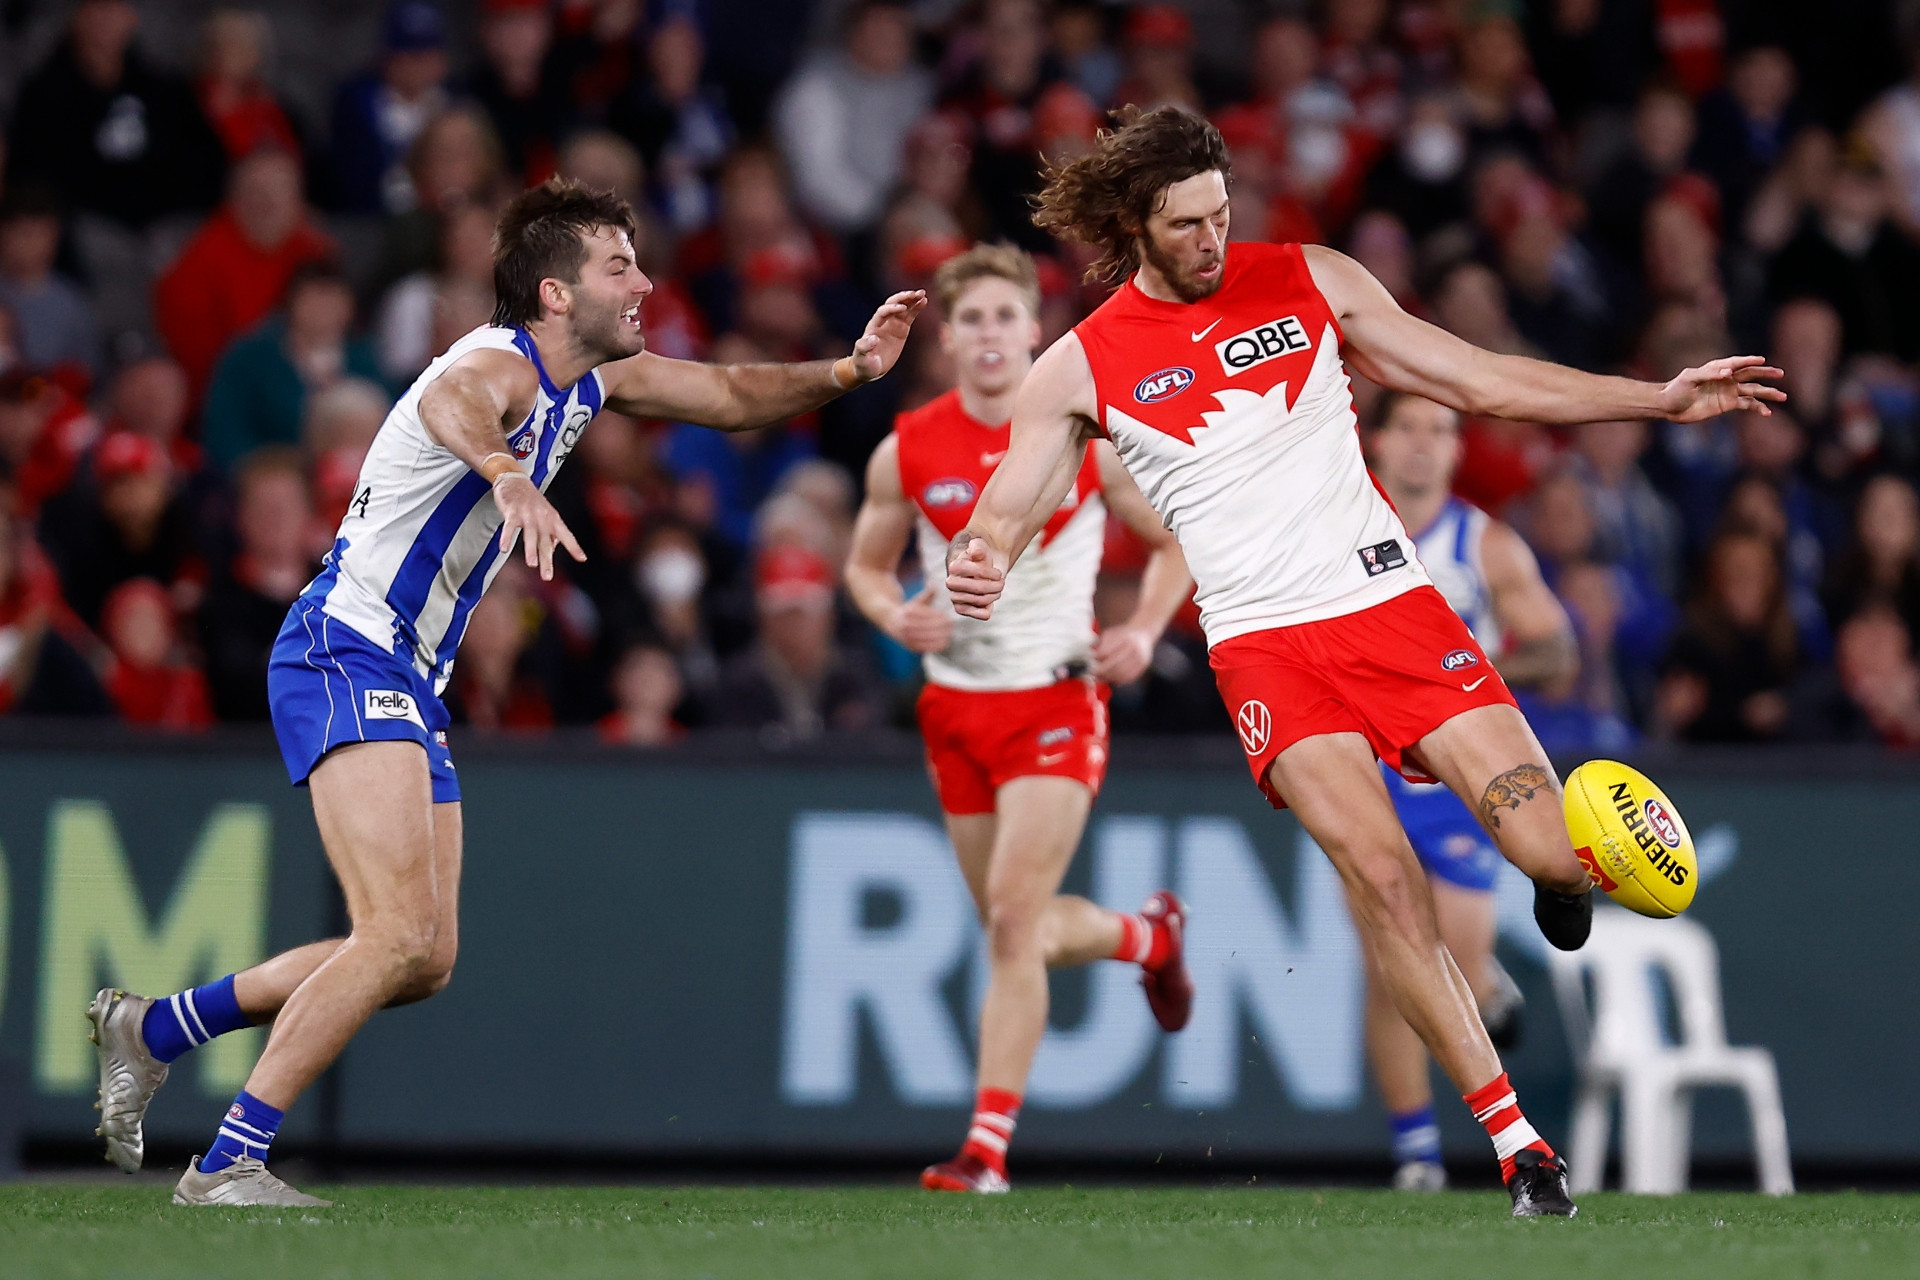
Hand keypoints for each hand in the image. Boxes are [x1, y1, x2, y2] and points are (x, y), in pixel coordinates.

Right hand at [494, 473, 584, 580]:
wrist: (514, 478)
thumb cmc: (531, 499)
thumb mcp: (546, 513)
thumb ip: (551, 531)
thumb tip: (555, 547)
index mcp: (553, 518)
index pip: (566, 535)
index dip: (574, 547)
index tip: (582, 558)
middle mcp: (542, 517)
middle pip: (545, 541)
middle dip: (547, 559)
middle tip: (547, 576)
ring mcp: (527, 514)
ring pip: (530, 534)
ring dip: (531, 550)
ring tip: (532, 565)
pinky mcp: (512, 511)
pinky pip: (509, 527)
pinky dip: (506, 538)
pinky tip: (504, 549)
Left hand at [850, 291, 928, 382]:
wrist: (870, 369)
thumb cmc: (864, 364)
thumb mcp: (862, 359)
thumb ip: (864, 348)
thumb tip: (873, 338)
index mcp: (873, 326)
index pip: (883, 312)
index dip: (892, 308)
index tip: (903, 308)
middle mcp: (883, 322)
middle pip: (892, 304)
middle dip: (903, 298)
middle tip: (914, 294)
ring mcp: (893, 324)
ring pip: (903, 308)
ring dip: (912, 300)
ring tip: (922, 294)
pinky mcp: (901, 329)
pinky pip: (910, 315)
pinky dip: (916, 308)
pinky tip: (924, 301)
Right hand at [891, 584, 954, 653]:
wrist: (891, 621)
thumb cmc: (910, 610)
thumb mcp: (917, 601)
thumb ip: (927, 595)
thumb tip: (935, 586)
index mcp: (910, 611)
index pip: (929, 616)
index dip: (940, 618)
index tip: (949, 619)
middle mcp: (906, 624)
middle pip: (929, 627)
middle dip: (942, 627)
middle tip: (952, 626)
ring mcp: (907, 635)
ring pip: (927, 637)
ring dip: (940, 636)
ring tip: (949, 634)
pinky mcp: (908, 645)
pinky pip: (924, 647)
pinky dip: (935, 645)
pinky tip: (944, 643)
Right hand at [945, 537, 1006, 619]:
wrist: (978, 565)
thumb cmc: (980, 555)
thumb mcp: (980, 546)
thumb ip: (978, 547)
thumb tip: (976, 553)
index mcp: (954, 566)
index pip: (978, 572)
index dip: (991, 573)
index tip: (998, 573)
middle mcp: (951, 583)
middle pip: (979, 589)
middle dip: (995, 586)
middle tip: (1001, 582)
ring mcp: (955, 597)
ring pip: (981, 601)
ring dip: (995, 594)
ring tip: (997, 588)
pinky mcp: (961, 609)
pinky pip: (981, 614)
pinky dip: (989, 608)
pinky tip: (989, 601)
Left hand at [1092, 625, 1155, 684]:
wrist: (1143, 634)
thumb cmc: (1123, 635)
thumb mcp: (1111, 634)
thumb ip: (1101, 644)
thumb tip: (1094, 655)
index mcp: (1125, 638)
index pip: (1108, 651)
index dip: (1099, 657)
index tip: (1093, 659)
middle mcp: (1134, 648)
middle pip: (1115, 664)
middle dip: (1102, 671)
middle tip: (1094, 672)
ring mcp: (1140, 658)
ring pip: (1122, 673)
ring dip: (1109, 677)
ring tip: (1100, 677)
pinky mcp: (1143, 666)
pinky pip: (1129, 677)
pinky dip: (1118, 680)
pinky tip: (1111, 679)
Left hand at [1658, 355, 1786, 421]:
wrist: (1669, 407)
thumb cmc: (1676, 389)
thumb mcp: (1689, 378)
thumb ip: (1709, 374)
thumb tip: (1728, 373)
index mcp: (1717, 368)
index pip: (1737, 363)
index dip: (1749, 361)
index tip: (1762, 360)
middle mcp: (1726, 378)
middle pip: (1750, 374)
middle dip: (1766, 373)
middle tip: (1780, 373)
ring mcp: (1728, 391)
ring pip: (1753, 390)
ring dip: (1767, 393)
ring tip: (1783, 396)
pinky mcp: (1727, 405)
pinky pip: (1747, 405)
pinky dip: (1757, 408)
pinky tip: (1767, 412)